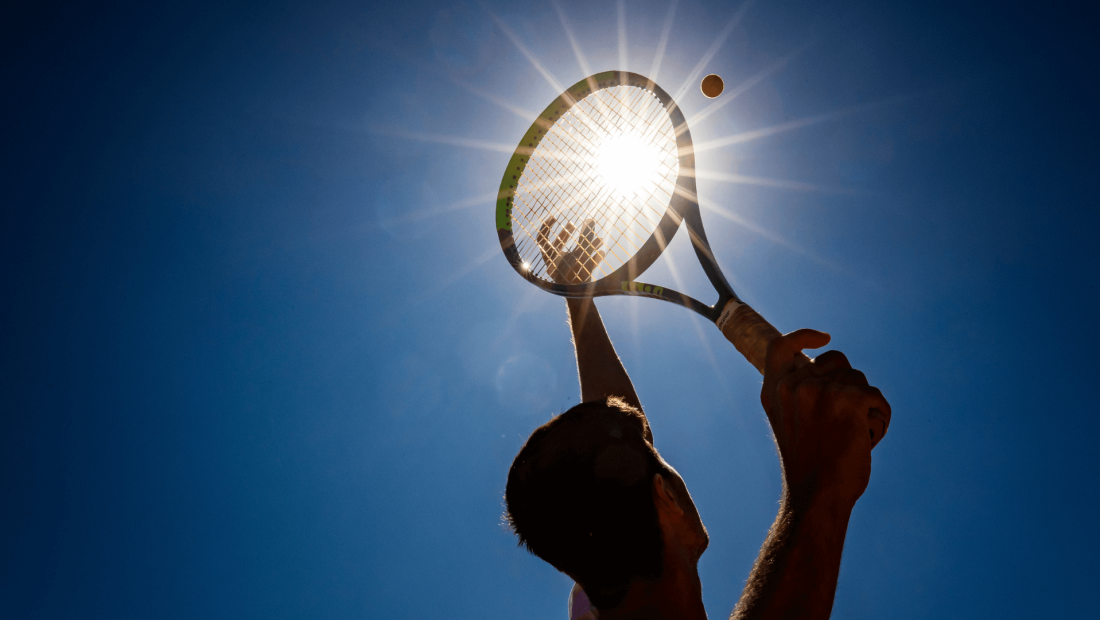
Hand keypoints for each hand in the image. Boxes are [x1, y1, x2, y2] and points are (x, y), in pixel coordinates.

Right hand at [536, 217, 605, 284]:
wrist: (580, 295)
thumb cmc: (577, 271)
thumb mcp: (580, 252)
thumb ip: (585, 237)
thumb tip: (591, 219)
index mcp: (551, 258)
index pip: (541, 241)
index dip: (545, 228)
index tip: (553, 217)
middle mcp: (555, 265)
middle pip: (555, 248)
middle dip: (563, 236)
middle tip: (572, 225)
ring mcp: (564, 273)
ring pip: (573, 257)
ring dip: (586, 246)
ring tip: (599, 239)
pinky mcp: (575, 280)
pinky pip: (585, 268)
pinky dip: (594, 260)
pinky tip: (602, 252)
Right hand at [760, 329, 891, 507]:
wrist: (817, 495)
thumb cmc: (809, 468)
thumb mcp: (788, 425)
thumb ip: (797, 397)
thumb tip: (825, 371)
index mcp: (773, 392)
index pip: (782, 346)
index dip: (804, 336)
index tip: (824, 338)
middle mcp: (793, 385)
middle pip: (836, 363)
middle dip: (848, 385)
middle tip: (845, 421)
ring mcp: (819, 390)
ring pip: (858, 380)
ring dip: (865, 404)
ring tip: (855, 435)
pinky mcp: (847, 398)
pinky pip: (876, 398)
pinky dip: (879, 418)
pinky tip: (868, 439)